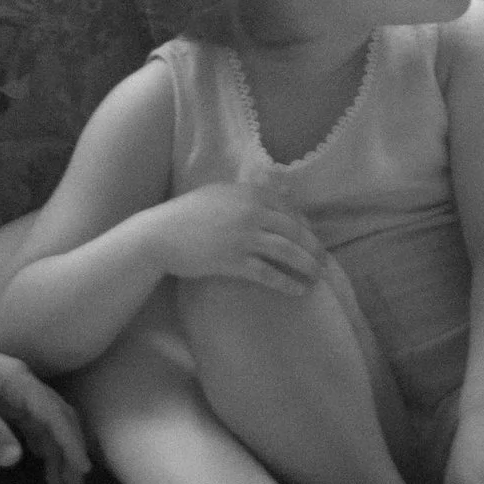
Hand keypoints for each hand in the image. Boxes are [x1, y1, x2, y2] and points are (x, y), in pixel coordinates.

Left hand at [0, 323, 90, 483]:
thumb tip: (15, 461)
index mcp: (20, 382)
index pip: (55, 415)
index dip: (71, 441)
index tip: (81, 467)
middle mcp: (22, 386)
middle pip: (57, 418)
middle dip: (69, 448)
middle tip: (72, 481)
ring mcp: (10, 393)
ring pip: (43, 423)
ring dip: (54, 449)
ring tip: (57, 479)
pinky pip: (27, 423)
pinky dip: (37, 442)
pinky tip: (38, 458)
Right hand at [154, 183, 329, 295]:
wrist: (159, 235)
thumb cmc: (187, 214)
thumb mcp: (220, 194)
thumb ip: (249, 194)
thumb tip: (283, 193)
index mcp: (250, 193)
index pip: (290, 210)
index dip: (306, 227)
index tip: (312, 240)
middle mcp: (251, 212)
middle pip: (294, 231)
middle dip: (314, 248)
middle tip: (325, 262)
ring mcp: (243, 237)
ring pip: (287, 251)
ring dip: (307, 265)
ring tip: (318, 277)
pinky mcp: (233, 260)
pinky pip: (268, 273)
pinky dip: (286, 282)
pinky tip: (298, 290)